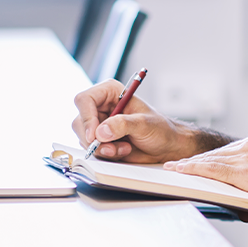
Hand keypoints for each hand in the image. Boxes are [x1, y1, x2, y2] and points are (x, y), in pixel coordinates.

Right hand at [71, 80, 213, 162]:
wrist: (167, 146)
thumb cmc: (160, 129)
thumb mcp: (144, 124)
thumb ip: (123, 124)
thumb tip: (101, 131)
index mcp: (110, 92)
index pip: (84, 100)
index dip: (86, 118)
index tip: (94, 135)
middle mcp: (101, 107)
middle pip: (80, 122)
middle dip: (95, 139)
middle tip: (112, 148)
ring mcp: (99, 124)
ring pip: (83, 138)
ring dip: (102, 148)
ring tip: (124, 149)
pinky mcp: (100, 140)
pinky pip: (91, 149)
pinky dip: (105, 154)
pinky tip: (122, 152)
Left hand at [168, 134, 247, 246]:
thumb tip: (232, 199)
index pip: (223, 153)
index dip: (204, 160)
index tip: (187, 164)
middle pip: (214, 155)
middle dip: (195, 165)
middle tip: (174, 169)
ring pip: (212, 160)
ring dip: (192, 168)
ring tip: (173, 171)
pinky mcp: (247, 167)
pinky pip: (214, 168)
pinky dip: (195, 170)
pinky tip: (180, 171)